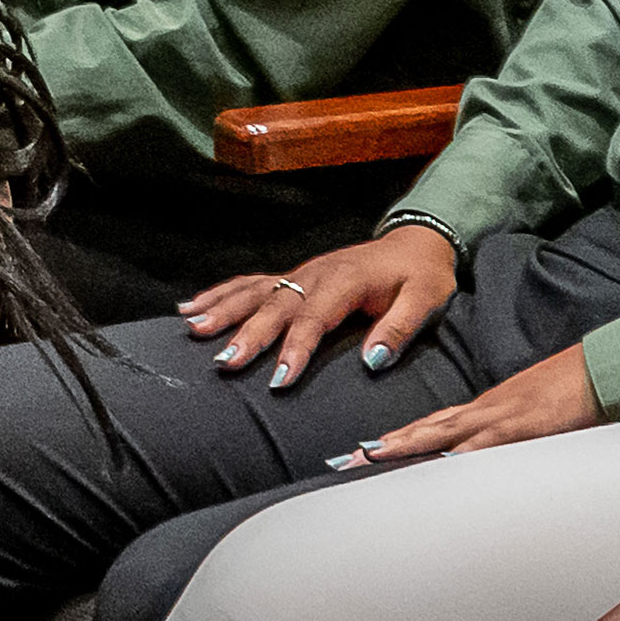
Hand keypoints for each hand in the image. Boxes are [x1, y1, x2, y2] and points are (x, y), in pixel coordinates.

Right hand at [180, 220, 458, 387]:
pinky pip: (251, 283)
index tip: (278, 379)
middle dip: (247, 334)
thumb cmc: (422, 276)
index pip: (314, 318)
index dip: (294, 348)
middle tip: (224, 361)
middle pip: (275, 306)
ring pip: (255, 291)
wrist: (416, 241)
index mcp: (346, 281)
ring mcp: (300, 272)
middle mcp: (315, 273)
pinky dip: (221, 294)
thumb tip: (372, 360)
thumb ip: (399, 329)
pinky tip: (193, 306)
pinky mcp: (294, 276)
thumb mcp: (426, 300)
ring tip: (195, 328)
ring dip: (224, 310)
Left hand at [346, 339, 597, 467]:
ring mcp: (499, 417)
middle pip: (424, 430)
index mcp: (483, 411)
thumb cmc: (568, 395)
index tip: (366, 452)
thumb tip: (487, 461)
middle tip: (347, 460)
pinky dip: (459, 457)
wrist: (597, 371)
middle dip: (385, 446)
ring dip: (407, 445)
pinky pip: (484, 445)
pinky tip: (438, 466)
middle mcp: (482, 412)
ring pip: (443, 434)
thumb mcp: (529, 419)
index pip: (431, 427)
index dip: (397, 439)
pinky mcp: (521, 426)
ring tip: (372, 456)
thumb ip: (506, 439)